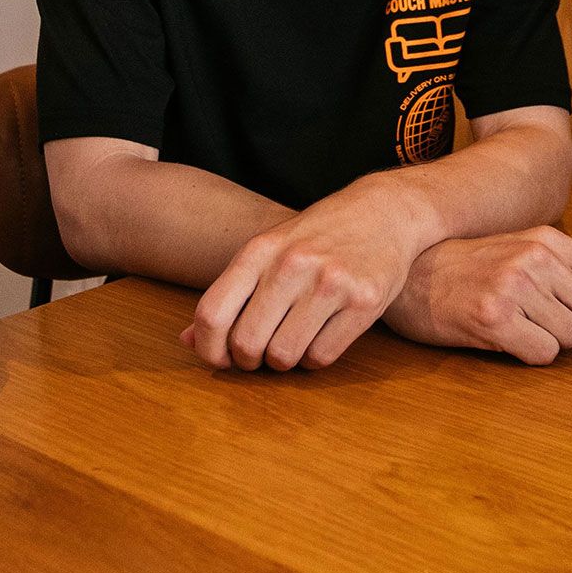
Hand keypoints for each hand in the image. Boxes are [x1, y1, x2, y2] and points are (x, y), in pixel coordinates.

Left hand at [181, 181, 437, 370]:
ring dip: (284, 361)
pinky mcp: (364, 301)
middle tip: (260, 353)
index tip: (220, 357)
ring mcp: (330, 282)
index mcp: (260, 249)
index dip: (208, 348)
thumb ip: (230, 293)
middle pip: (247, 343)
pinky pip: (322, 357)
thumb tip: (188, 340)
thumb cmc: (317, 237)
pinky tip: (321, 336)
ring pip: (284, 356)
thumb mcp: (268, 251)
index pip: (212, 313)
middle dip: (249, 361)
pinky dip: (316, 358)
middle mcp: (292, 264)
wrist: (384, 211)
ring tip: (293, 340)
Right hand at [382, 227, 571, 363]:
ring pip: (569, 339)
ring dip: (548, 343)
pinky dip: (528, 356)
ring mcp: (516, 286)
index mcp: (547, 239)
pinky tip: (501, 339)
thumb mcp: (518, 254)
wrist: (406, 272)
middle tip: (539, 324)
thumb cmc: (462, 268)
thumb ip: (566, 275)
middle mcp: (536, 258)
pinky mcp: (495, 317)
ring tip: (511, 326)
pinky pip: (543, 355)